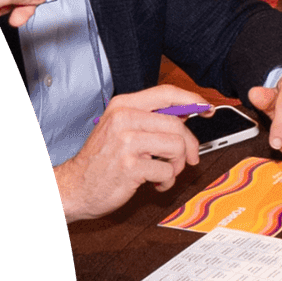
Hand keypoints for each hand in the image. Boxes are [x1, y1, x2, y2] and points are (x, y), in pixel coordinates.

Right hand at [54, 85, 205, 220]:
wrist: (75, 187)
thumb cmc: (101, 160)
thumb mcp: (120, 128)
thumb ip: (150, 118)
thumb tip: (187, 114)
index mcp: (123, 106)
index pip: (167, 93)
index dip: (192, 100)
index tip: (207, 109)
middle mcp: (124, 119)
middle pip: (178, 124)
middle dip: (189, 145)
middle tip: (187, 158)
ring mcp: (126, 142)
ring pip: (177, 147)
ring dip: (177, 165)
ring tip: (164, 171)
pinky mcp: (130, 166)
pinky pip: (167, 170)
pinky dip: (166, 180)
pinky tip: (154, 182)